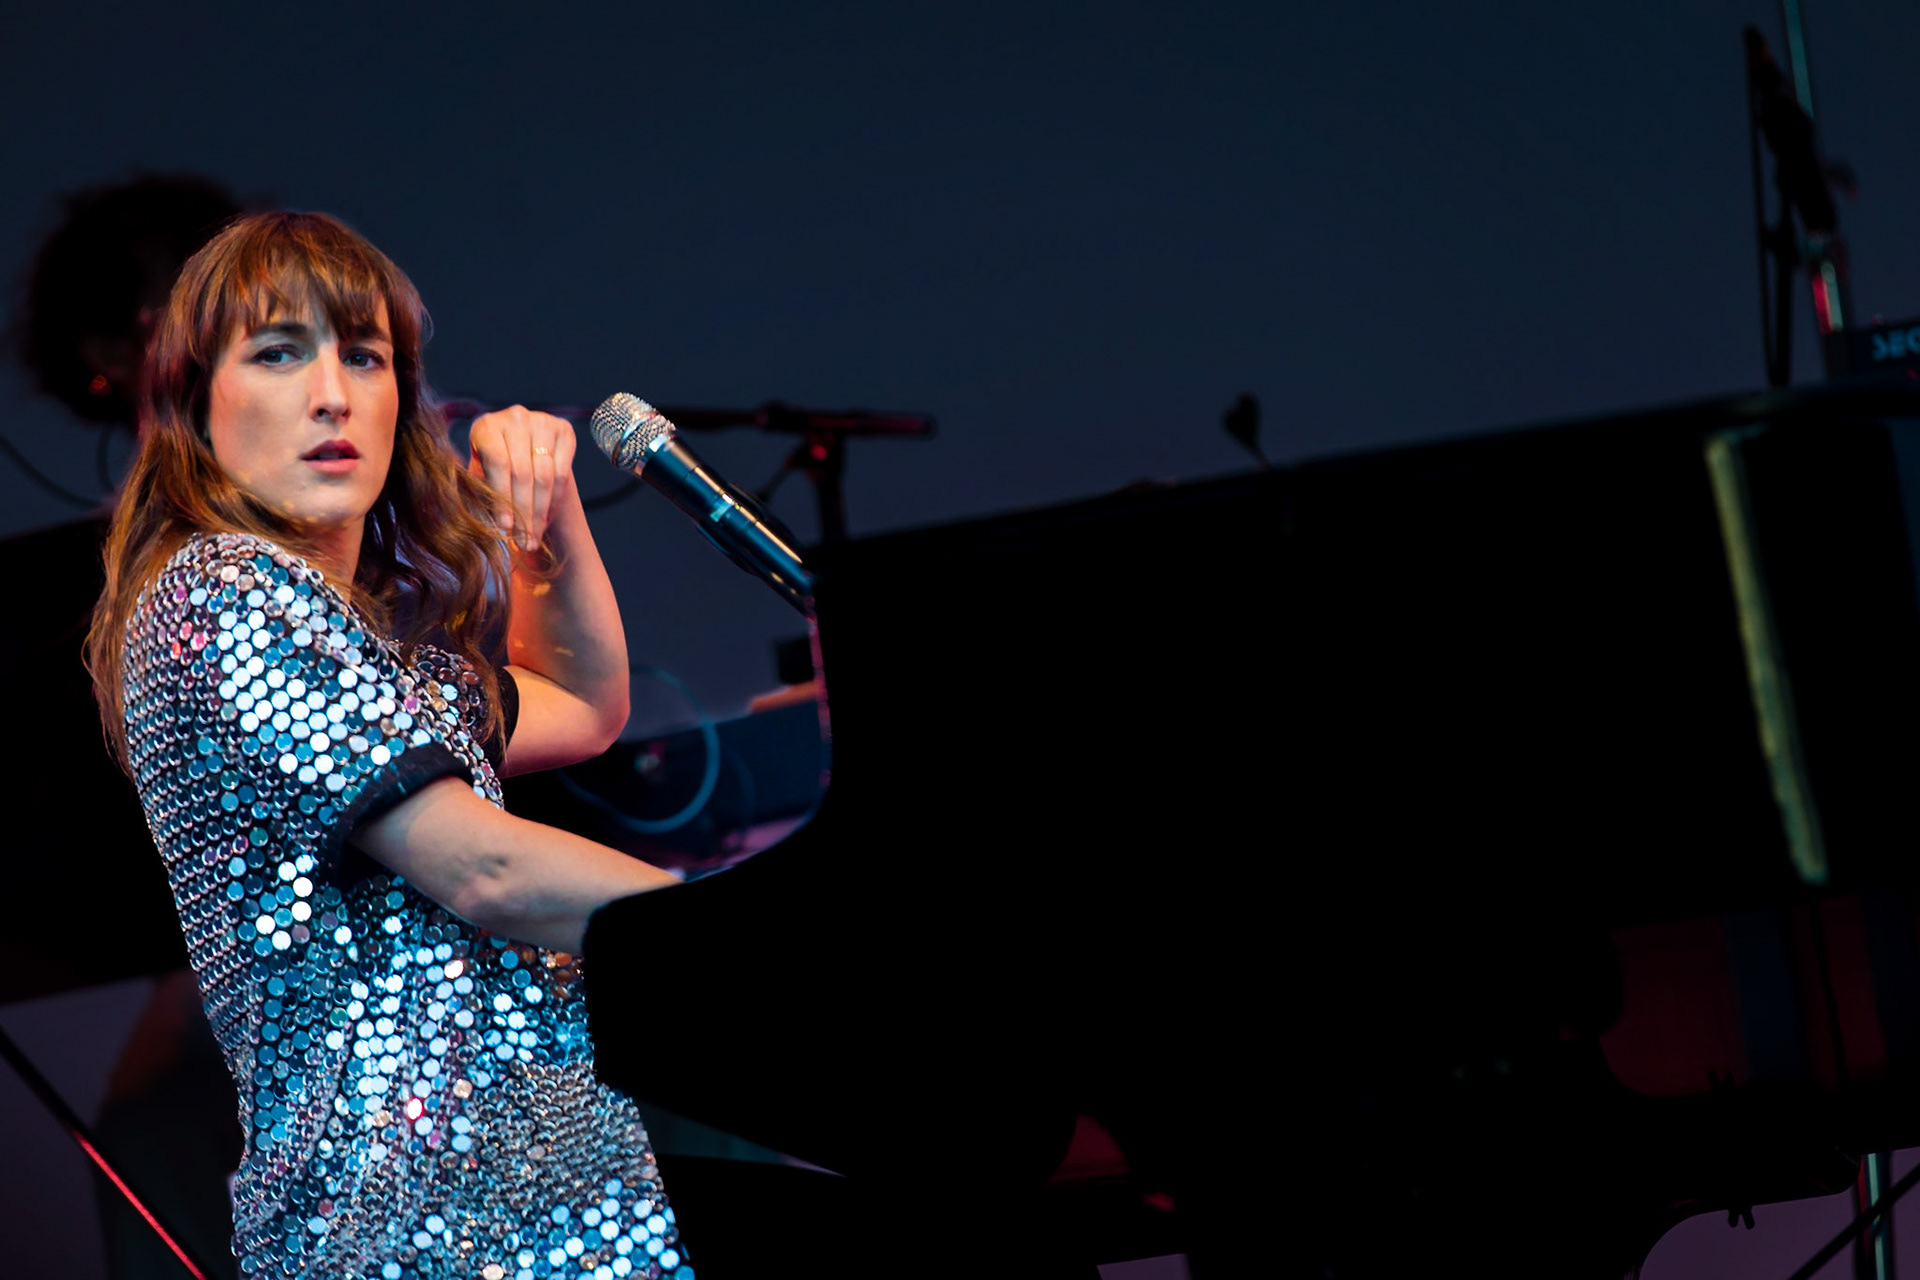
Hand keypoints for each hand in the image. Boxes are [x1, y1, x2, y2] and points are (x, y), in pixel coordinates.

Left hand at [467, 406, 576, 550]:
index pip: (498, 463)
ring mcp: (542, 421)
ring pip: (545, 475)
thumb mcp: (478, 479)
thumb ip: (474, 493)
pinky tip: (546, 520)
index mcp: (486, 425)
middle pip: (523, 472)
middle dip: (523, 512)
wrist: (521, 450)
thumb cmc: (491, 471)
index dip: (502, 497)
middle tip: (523, 542)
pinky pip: (562, 473)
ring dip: (540, 512)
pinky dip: (555, 501)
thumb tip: (468, 519)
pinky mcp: (564, 430)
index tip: (505, 529)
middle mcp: (515, 417)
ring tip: (534, 538)